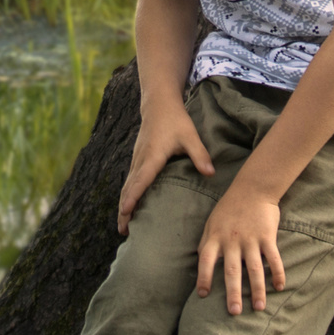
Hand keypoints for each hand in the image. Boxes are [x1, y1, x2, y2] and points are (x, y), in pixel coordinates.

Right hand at [118, 104, 214, 232]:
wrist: (158, 104)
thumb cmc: (175, 120)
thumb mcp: (190, 136)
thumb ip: (200, 155)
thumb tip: (210, 173)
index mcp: (152, 156)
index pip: (140, 180)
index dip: (133, 197)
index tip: (126, 212)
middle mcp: (141, 160)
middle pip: (128, 189)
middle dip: (124, 210)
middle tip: (123, 230)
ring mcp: (137, 160)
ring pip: (127, 186)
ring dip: (124, 206)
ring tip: (124, 226)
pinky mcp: (137, 159)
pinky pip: (130, 181)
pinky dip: (127, 196)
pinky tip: (128, 207)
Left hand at [197, 187, 284, 313]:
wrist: (252, 189)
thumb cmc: (228, 208)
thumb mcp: (211, 223)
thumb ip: (206, 244)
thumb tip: (200, 263)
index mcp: (215, 238)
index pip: (206, 261)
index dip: (204, 278)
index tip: (203, 295)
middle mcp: (232, 241)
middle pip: (232, 271)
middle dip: (233, 293)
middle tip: (234, 312)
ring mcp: (251, 240)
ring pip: (254, 269)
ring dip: (257, 290)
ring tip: (259, 307)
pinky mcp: (268, 237)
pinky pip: (274, 259)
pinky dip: (277, 273)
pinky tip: (279, 288)